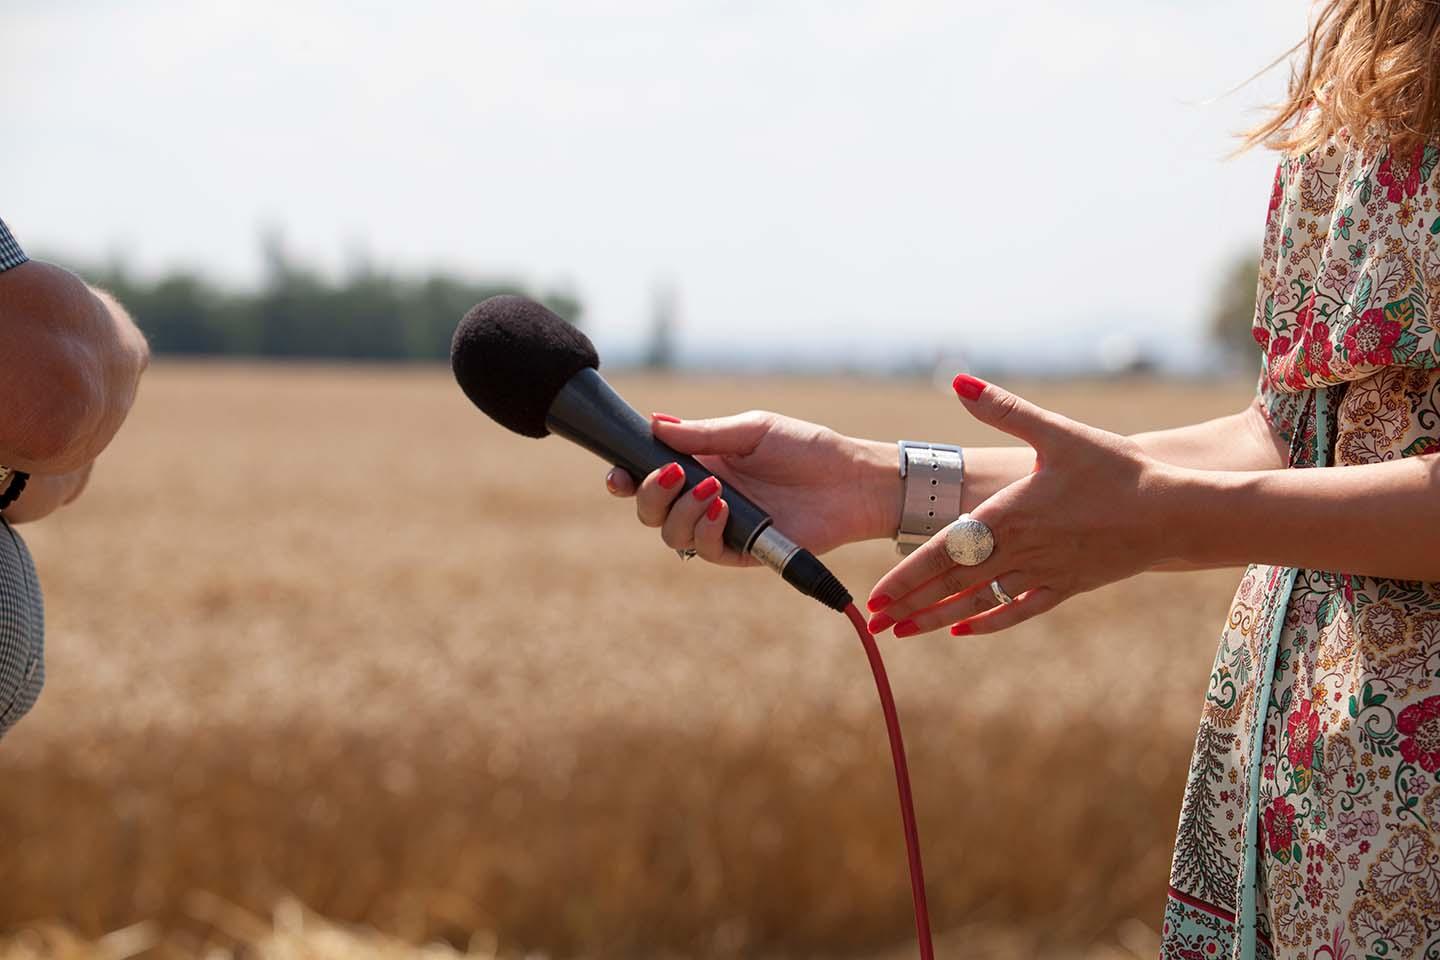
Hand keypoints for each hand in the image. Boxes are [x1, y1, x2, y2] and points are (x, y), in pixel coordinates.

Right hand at [603, 411, 896, 565]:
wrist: (851, 480)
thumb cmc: (806, 448)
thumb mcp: (752, 430)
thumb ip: (703, 433)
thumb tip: (654, 424)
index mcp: (700, 464)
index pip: (649, 476)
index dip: (625, 478)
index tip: (618, 475)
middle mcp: (704, 497)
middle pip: (650, 510)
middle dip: (650, 495)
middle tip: (673, 475)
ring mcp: (720, 526)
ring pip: (671, 534)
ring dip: (681, 512)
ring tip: (714, 490)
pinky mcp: (741, 550)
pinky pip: (704, 551)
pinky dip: (705, 531)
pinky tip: (724, 510)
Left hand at [865, 376, 1171, 637]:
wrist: (1174, 512)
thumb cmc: (1117, 468)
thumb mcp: (1058, 433)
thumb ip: (1005, 408)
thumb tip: (958, 380)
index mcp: (1010, 515)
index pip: (945, 551)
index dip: (907, 575)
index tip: (877, 596)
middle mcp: (1020, 550)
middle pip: (954, 583)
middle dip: (911, 603)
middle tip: (874, 622)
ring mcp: (1044, 573)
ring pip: (980, 602)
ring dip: (939, 618)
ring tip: (904, 633)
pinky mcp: (1068, 586)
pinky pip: (1019, 609)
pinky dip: (990, 622)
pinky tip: (964, 630)